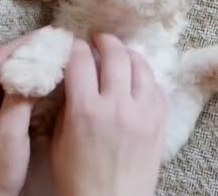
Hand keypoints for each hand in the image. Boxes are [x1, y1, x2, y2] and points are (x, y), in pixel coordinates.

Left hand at [0, 32, 37, 195]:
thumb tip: (35, 69)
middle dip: (26, 51)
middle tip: (53, 41)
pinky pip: (1, 88)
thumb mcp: (10, 132)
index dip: (24, 44)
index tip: (48, 34)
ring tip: (49, 53)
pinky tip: (38, 76)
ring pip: (0, 75)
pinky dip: (19, 80)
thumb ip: (20, 98)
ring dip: (24, 64)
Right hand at [51, 33, 166, 195]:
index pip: (80, 60)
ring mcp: (142, 113)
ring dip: (128, 53)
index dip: (75, 47)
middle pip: (114, 54)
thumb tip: (74, 81)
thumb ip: (67, 106)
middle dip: (103, 40)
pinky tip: (137, 78)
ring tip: (120, 53)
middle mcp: (116, 105)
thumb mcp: (59, 140)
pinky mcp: (159, 122)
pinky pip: (156, 87)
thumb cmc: (78, 178)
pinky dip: (145, 77)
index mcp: (85, 110)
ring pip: (140, 65)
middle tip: (98, 39)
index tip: (73, 45)